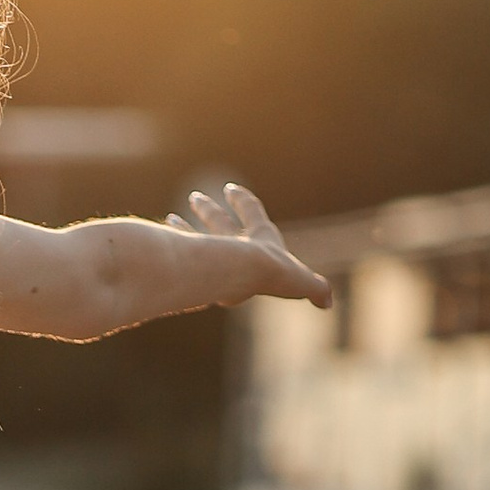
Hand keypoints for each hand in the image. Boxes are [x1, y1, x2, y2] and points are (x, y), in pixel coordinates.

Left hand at [167, 180, 332, 309]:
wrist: (239, 270)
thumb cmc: (271, 273)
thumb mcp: (299, 282)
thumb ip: (314, 289)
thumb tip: (327, 301)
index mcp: (259, 241)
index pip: (253, 215)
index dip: (245, 202)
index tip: (233, 188)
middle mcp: (233, 243)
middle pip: (219, 222)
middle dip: (209, 210)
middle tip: (194, 196)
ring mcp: (211, 252)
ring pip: (193, 234)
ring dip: (185, 226)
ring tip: (170, 217)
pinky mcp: (192, 262)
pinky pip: (177, 249)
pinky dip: (171, 243)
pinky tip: (161, 237)